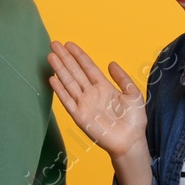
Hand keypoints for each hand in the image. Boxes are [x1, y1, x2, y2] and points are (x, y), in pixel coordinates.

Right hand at [47, 41, 147, 159]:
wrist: (131, 141)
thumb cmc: (134, 120)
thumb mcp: (133, 94)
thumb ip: (122, 78)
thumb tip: (111, 63)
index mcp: (103, 87)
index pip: (88, 67)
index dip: (78, 55)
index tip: (69, 44)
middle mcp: (91, 93)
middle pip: (75, 72)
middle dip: (65, 58)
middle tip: (54, 44)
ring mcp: (84, 104)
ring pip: (69, 83)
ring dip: (59, 70)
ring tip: (51, 56)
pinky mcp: (79, 116)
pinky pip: (67, 101)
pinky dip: (59, 90)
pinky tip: (52, 79)